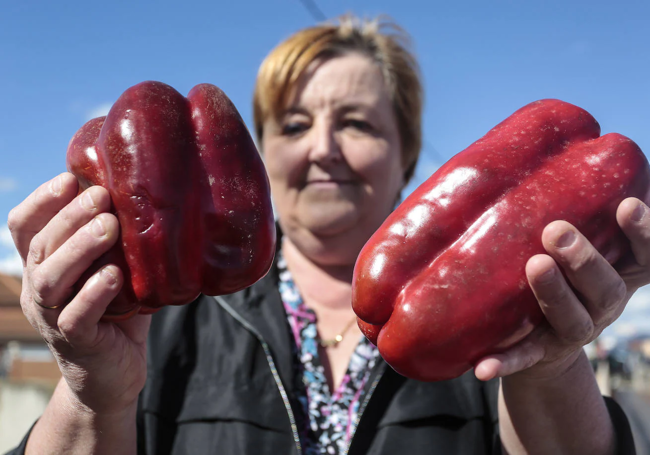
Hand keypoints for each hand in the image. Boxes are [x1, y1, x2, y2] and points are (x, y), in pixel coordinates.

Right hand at [8, 172, 150, 413]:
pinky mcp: (76, 341)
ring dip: (79, 248)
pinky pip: (76, 315)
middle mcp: (40, 288)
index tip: (70, 178)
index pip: (25, 226)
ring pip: (52, 278)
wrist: (115, 372)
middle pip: (41, 245)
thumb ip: (121, 239)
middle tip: (102, 196)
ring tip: (109, 227)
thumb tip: (153, 193)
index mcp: (45, 264)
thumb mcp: (116, 267)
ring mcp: (53, 316)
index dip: (42, 201)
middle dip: (69, 216)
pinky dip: (94, 292)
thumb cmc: (118, 310)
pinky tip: (115, 275)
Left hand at [474, 197, 649, 380]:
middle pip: (607, 287)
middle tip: (556, 231)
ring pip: (573, 319)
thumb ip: (572, 202)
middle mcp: (603, 303)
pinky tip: (482, 366)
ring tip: (535, 266)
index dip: (646, 233)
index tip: (628, 205)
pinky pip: (523, 361)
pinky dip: (504, 363)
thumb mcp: (582, 236)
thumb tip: (544, 143)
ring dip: (554, 294)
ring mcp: (574, 331)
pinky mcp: (540, 354)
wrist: (546, 337)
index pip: (648, 254)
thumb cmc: (565, 268)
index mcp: (620, 271)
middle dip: (585, 259)